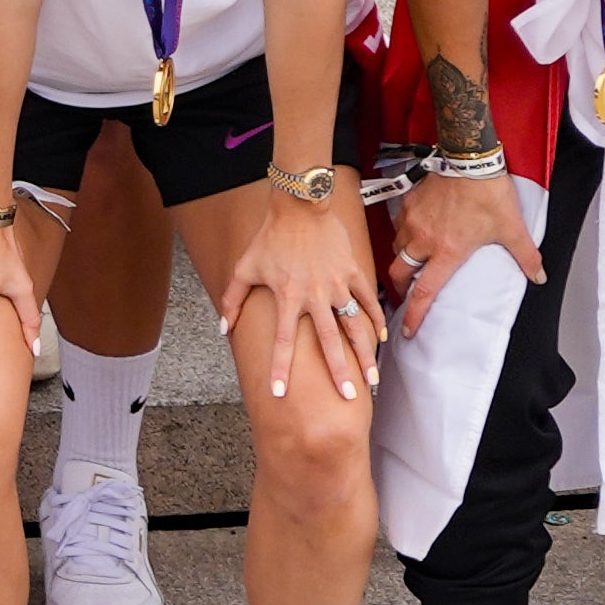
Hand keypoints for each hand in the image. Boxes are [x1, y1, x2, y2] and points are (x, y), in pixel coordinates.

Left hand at [228, 195, 384, 401]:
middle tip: (348, 397)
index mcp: (287, 297)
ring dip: (364, 354)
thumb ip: (232, 300)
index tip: (280, 393)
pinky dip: (375, 320)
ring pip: (354, 326)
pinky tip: (380, 339)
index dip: (280, 368)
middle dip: (338, 372)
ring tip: (372, 379)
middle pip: (328, 342)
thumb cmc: (270, 237)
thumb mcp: (244, 268)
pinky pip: (368, 301)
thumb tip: (224, 328)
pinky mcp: (352, 272)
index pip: (281, 342)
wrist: (300, 206)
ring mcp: (336, 285)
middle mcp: (314, 296)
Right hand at [387, 167, 539, 316]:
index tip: (408, 329)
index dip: (415, 313)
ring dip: (402, 260)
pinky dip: (404, 235)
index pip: (425, 291)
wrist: (468, 158)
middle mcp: (425, 240)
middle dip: (400, 288)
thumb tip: (539, 277)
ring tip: (413, 262)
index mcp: (448, 251)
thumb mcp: (512, 227)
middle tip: (406, 293)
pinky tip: (416, 232)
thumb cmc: (489, 193)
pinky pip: (399, 227)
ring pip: (397, 249)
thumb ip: (526, 256)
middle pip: (399, 273)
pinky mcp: (408, 204)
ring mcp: (412, 221)